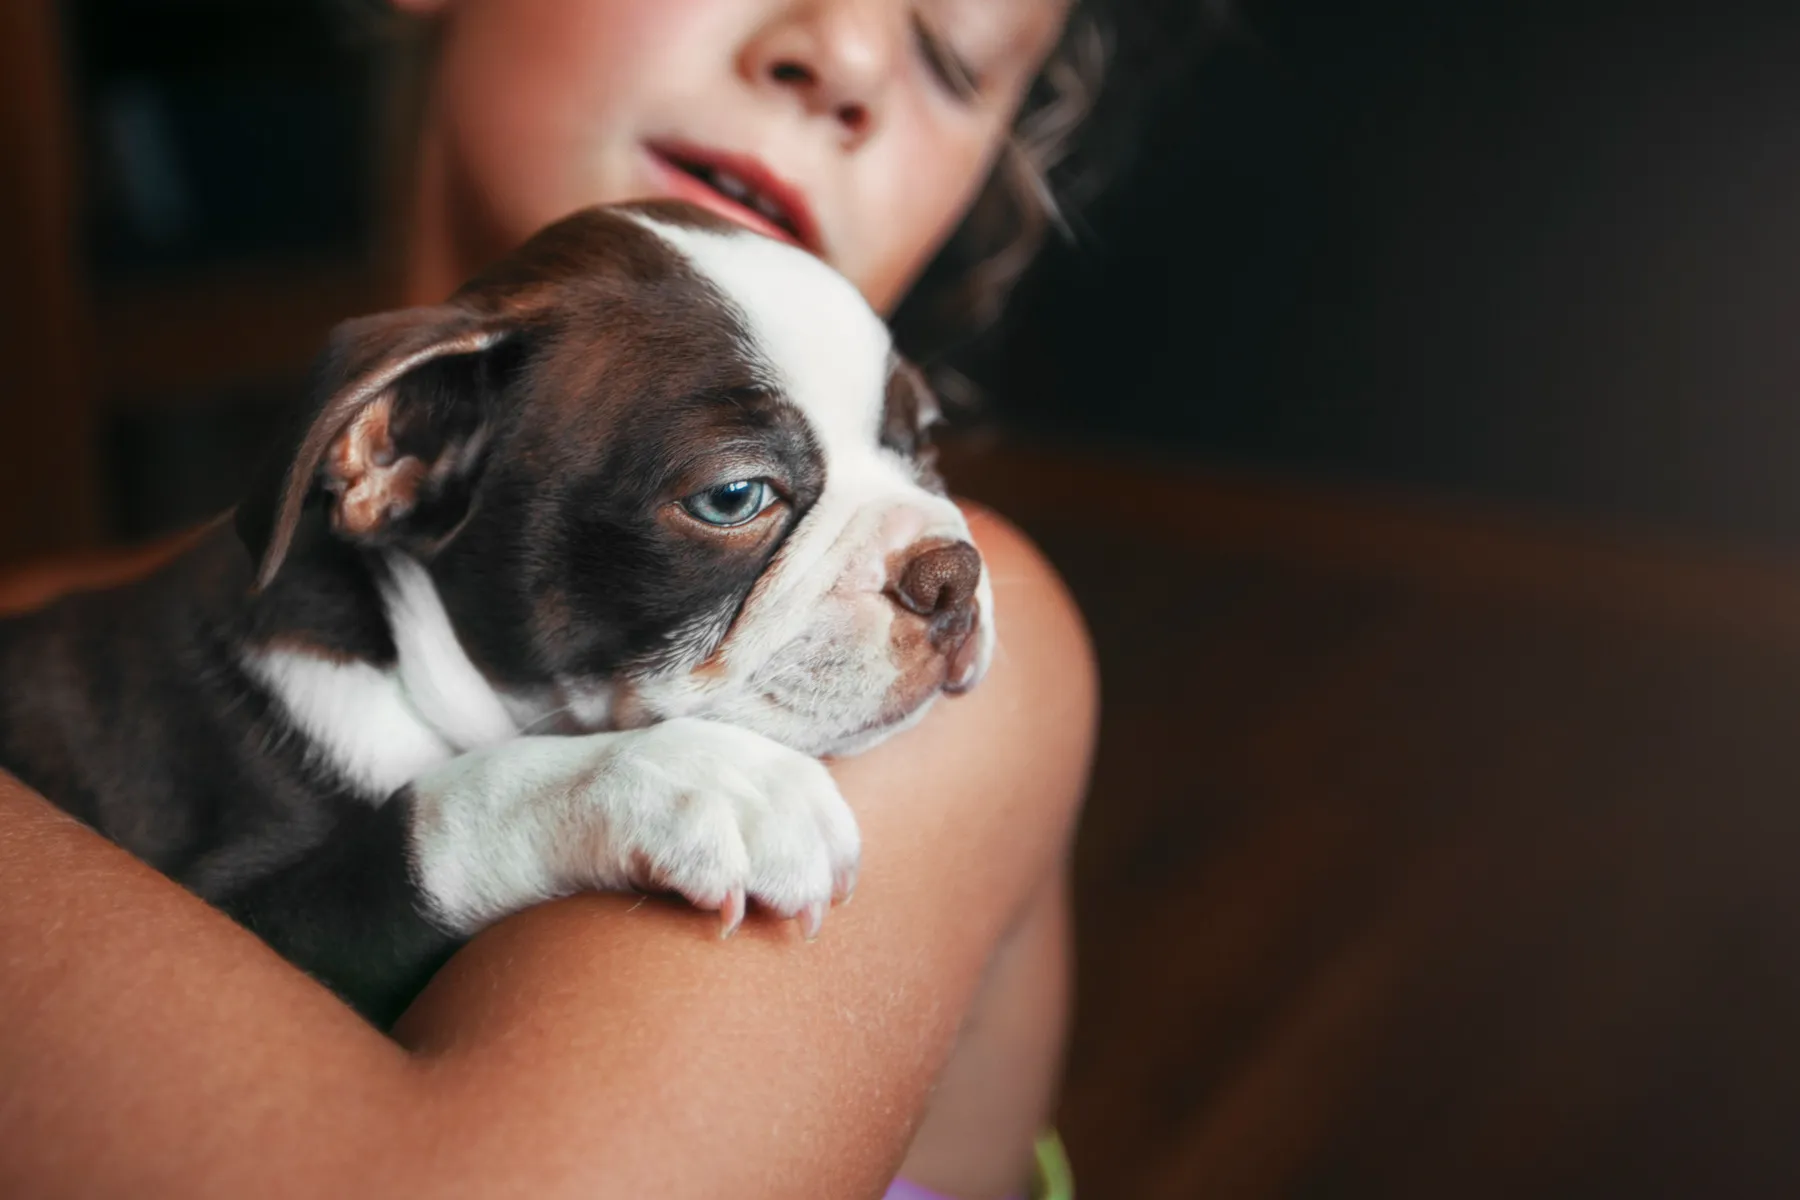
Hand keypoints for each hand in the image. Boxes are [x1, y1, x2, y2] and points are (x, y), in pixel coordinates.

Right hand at [406, 718, 861, 938]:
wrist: (473, 832)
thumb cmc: (586, 846)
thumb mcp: (672, 833)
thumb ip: (734, 846)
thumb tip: (809, 901)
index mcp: (714, 751)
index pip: (803, 781)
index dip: (834, 836)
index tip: (841, 892)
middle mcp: (688, 753)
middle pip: (784, 796)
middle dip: (810, 861)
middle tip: (807, 921)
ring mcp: (644, 775)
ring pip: (745, 812)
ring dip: (778, 868)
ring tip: (783, 918)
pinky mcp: (602, 806)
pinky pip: (678, 831)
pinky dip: (713, 871)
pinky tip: (719, 912)